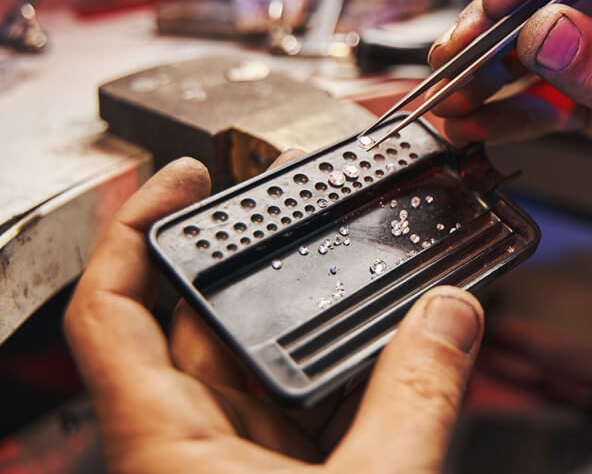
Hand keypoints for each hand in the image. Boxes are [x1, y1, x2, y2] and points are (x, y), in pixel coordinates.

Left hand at [64, 155, 483, 472]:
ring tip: (368, 279)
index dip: (135, 227)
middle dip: (262, 266)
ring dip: (317, 330)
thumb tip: (451, 316)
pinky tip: (388, 359)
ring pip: (264, 371)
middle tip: (304, 209)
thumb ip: (417, 399)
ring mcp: (232, 464)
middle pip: (206, 326)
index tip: (181, 175)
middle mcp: (189, 446)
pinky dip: (343, 382)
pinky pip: (301, 413)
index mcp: (167, 442)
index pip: (112, 310)